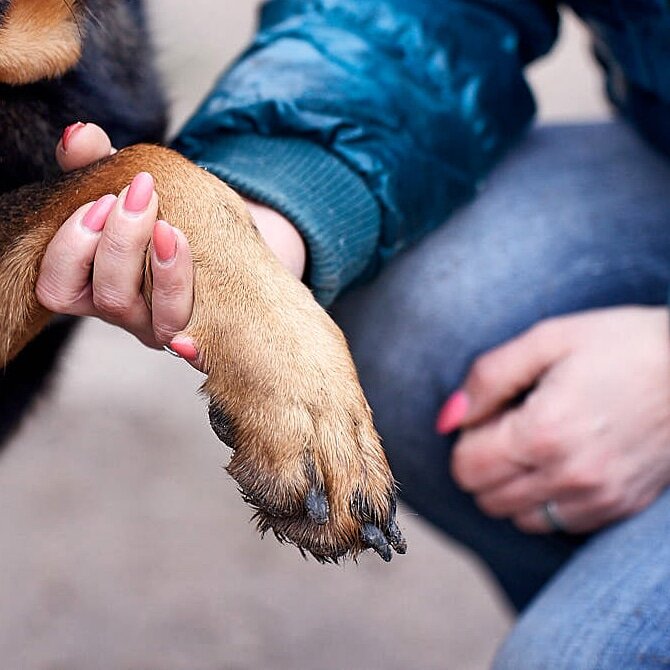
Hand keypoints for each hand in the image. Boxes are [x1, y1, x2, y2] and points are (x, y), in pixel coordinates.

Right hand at [37, 123, 306, 356]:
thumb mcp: (126, 183)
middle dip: (121, 243)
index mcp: (91, 283)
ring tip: (169, 225)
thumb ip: (95, 160)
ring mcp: (162, 325)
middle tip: (139, 194)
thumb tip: (78, 135)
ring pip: (154, 318)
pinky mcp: (198, 329)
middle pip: (109, 298)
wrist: (220, 234)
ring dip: (159, 268)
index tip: (101, 200)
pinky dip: (184, 302)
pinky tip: (184, 251)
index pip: (57, 288)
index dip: (71, 248)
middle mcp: (125, 311)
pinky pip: (189, 332)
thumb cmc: (162, 210)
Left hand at [440, 307, 669, 533]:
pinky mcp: (618, 508)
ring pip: (517, 517)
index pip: (465, 467)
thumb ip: (486, 379)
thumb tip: (446, 420)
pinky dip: (544, 501)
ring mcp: (597, 498)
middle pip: (485, 497)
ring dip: (510, 487)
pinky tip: (560, 464)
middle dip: (482, 464)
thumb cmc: (620, 345)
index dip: (465, 439)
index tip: (488, 415)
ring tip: (535, 446)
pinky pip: (556, 524)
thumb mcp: (546, 340)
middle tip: (508, 427)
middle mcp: (568, 475)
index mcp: (542, 431)